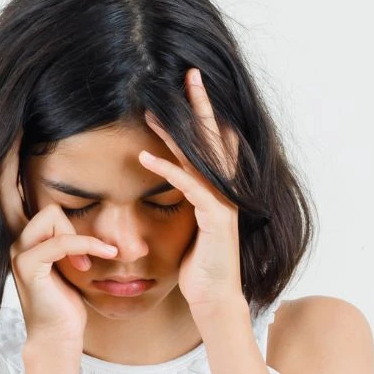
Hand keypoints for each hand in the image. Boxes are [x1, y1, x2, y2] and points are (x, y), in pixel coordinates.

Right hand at [0, 132, 119, 347]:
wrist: (59, 337)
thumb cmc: (67, 298)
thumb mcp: (71, 258)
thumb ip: (69, 232)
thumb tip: (85, 209)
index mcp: (23, 232)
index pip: (9, 188)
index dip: (8, 159)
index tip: (13, 126)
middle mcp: (14, 237)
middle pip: (17, 189)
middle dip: (14, 161)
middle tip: (22, 134)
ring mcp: (19, 252)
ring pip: (51, 215)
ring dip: (80, 233)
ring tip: (98, 255)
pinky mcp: (30, 267)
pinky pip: (62, 241)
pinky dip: (88, 246)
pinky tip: (104, 255)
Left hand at [140, 67, 247, 317]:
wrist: (214, 299)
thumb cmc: (201, 265)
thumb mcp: (192, 225)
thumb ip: (189, 197)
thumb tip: (174, 176)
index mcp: (221, 189)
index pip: (214, 141)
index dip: (205, 112)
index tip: (190, 84)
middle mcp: (227, 191)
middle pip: (214, 138)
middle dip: (201, 105)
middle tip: (188, 73)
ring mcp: (224, 203)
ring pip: (201, 158)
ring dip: (176, 131)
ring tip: (154, 109)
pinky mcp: (216, 219)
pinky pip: (189, 187)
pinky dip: (168, 169)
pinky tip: (146, 156)